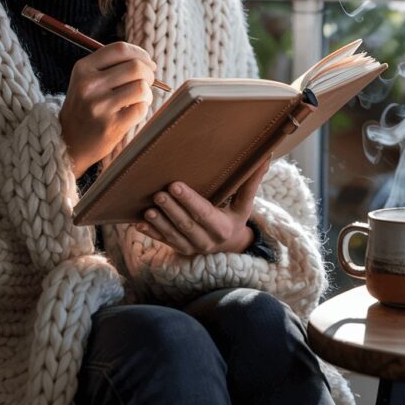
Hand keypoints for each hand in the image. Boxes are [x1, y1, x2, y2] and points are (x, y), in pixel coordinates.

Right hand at [60, 42, 155, 177]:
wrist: (68, 142)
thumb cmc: (86, 107)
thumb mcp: (86, 80)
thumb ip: (111, 66)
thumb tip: (148, 62)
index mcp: (83, 68)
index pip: (120, 49)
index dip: (140, 54)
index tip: (148, 63)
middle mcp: (89, 85)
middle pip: (135, 67)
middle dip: (149, 74)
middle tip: (147, 82)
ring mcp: (99, 106)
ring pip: (141, 87)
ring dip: (147, 93)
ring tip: (140, 99)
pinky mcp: (110, 125)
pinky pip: (141, 108)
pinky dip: (144, 108)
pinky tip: (134, 111)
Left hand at [133, 156, 270, 255]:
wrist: (229, 246)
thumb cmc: (235, 217)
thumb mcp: (245, 204)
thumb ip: (251, 181)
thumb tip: (265, 155)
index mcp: (223, 227)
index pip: (204, 213)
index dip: (190, 201)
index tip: (175, 186)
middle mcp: (207, 240)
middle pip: (186, 224)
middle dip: (171, 209)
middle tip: (158, 193)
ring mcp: (192, 247)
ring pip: (173, 235)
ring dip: (159, 222)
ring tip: (148, 208)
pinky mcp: (180, 249)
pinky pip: (164, 242)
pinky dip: (151, 234)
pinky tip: (138, 224)